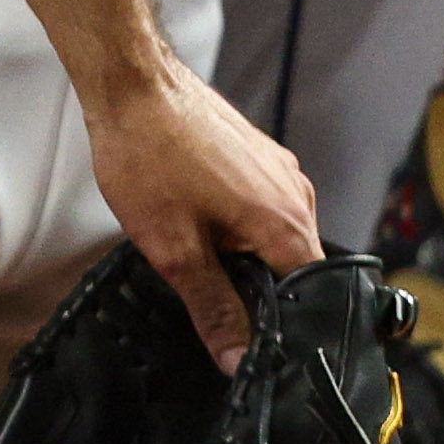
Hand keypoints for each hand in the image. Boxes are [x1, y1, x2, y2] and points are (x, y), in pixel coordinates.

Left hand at [85, 68, 318, 369]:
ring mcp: (280, 172)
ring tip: (194, 248)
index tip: (255, 342)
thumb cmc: (148, 154)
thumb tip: (239, 359)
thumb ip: (213, 308)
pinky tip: (195, 219)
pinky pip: (261, 208)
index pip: (312, 297)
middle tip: (210, 294)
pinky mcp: (259, 158)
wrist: (131, 84)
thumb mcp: (174, 249)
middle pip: (294, 269)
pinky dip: (235, 226)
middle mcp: (297, 195)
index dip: (285, 327)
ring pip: (275, 238)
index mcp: (288, 223)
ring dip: (241, 256)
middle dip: (256, 291)